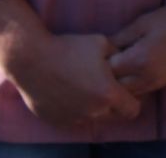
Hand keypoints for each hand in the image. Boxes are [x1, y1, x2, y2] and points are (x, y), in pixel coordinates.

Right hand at [0, 30, 139, 128]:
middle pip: (114, 116)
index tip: (126, 90)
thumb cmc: (69, 48)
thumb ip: (119, 55)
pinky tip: (69, 92)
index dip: (134, 100)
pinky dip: (76, 109)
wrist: (31, 59)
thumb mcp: (102, 43)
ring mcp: (74, 118)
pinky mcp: (57, 121)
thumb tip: (127, 59)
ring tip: (84, 86)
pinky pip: (74, 119)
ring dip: (94, 107)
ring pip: (93, 118)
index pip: (133, 110)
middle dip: (114, 104)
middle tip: (106, 87)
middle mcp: (93, 111)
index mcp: (107, 94)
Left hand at [108, 0, 165, 94]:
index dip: (99, 60)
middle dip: (106, 75)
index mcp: (138, 60)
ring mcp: (154, 83)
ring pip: (125, 91)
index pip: (106, 69)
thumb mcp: (142, 23)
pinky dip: (129, 84)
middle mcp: (145, 77)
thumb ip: (119, 38)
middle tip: (104, 60)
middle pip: (113, 85)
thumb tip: (100, 50)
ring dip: (117, 82)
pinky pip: (137, 90)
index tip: (98, 51)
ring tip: (117, 64)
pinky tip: (130, 69)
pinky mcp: (161, 84)